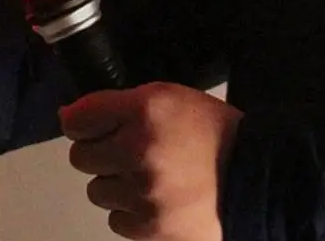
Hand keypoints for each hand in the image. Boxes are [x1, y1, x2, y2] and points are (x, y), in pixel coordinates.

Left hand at [60, 82, 242, 240]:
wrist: (255, 179)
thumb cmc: (208, 132)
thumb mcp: (165, 97)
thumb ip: (117, 104)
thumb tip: (69, 118)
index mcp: (141, 111)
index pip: (76, 120)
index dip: (80, 123)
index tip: (89, 126)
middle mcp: (137, 150)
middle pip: (80, 158)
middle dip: (97, 153)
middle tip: (124, 152)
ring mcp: (144, 194)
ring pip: (96, 191)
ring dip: (115, 184)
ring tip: (146, 177)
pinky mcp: (153, 229)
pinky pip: (116, 221)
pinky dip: (130, 212)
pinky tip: (155, 200)